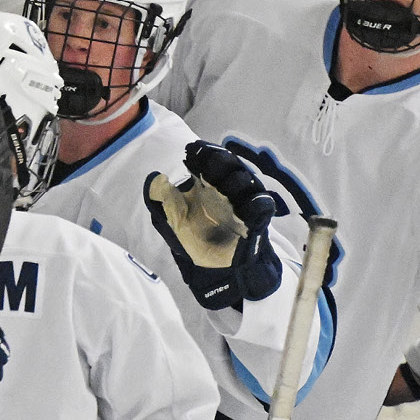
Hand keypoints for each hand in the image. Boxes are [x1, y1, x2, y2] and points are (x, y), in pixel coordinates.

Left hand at [145, 141, 287, 309]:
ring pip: (247, 181)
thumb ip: (164, 200)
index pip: (207, 159)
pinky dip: (257, 203)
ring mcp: (243, 201)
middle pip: (229, 164)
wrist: (214, 269)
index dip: (202, 152)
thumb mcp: (174, 221)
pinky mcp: (257, 219)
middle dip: (219, 161)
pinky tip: (246, 207)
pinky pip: (263, 205)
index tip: (191, 151)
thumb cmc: (195, 239)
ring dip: (236, 180)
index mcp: (205, 184)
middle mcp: (226, 188)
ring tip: (222, 186)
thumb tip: (155, 177)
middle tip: (207, 163)